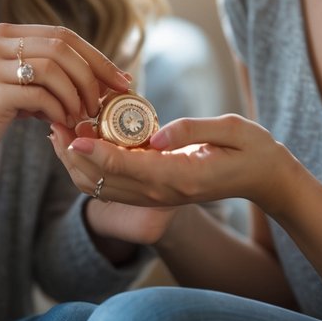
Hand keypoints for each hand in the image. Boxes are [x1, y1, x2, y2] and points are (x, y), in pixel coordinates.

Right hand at [0, 23, 131, 170]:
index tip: (119, 79)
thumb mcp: (18, 85)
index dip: (96, 56)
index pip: (63, 35)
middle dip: (92, 75)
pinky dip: (59, 109)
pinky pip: (40, 95)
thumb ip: (49, 75)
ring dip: (76, 95)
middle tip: (105, 102)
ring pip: (54, 69)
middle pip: (62, 47)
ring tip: (82, 115)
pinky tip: (61, 122)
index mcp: (6, 34)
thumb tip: (101, 79)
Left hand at [55, 113, 296, 212]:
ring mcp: (159, 196)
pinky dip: (93, 168)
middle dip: (75, 156)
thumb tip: (156, 135)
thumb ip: (192, 129)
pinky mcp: (156, 192)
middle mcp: (164, 192)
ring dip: (78, 164)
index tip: (71, 133)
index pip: (127, 168)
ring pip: (104, 189)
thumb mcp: (230, 129)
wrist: (266, 179)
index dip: (95, 152)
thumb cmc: (251, 148)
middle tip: (55, 123)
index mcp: (181, 176)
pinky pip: (115, 187)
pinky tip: (82, 142)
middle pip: (106, 182)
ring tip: (60, 132)